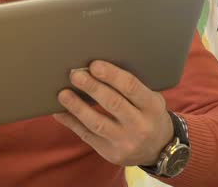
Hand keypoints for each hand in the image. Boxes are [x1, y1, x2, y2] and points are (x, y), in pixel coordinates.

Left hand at [52, 60, 173, 166]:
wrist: (158, 149)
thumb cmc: (148, 114)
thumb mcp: (150, 100)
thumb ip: (130, 86)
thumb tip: (96, 68)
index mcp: (152, 106)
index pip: (131, 87)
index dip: (112, 75)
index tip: (94, 65)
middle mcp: (140, 125)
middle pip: (113, 103)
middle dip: (92, 87)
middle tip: (75, 74)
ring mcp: (125, 142)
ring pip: (97, 123)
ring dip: (77, 107)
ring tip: (63, 94)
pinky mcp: (110, 153)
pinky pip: (87, 136)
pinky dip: (71, 122)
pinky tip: (59, 111)